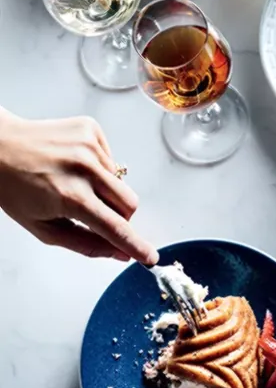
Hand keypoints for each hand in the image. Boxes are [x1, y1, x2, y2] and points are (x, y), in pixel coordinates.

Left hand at [0, 108, 156, 263]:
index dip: (136, 245)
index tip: (150, 257)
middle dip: (119, 215)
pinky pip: (112, 161)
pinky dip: (100, 168)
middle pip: (129, 205)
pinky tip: (75, 165)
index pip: (115, 228)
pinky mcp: (91, 130)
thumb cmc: (14, 187)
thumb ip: (86, 244)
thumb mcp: (43, 228)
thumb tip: (120, 253)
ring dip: (106, 190)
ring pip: (122, 183)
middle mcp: (84, 169)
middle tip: (94, 212)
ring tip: (76, 182)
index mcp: (70, 197)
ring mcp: (89, 146)